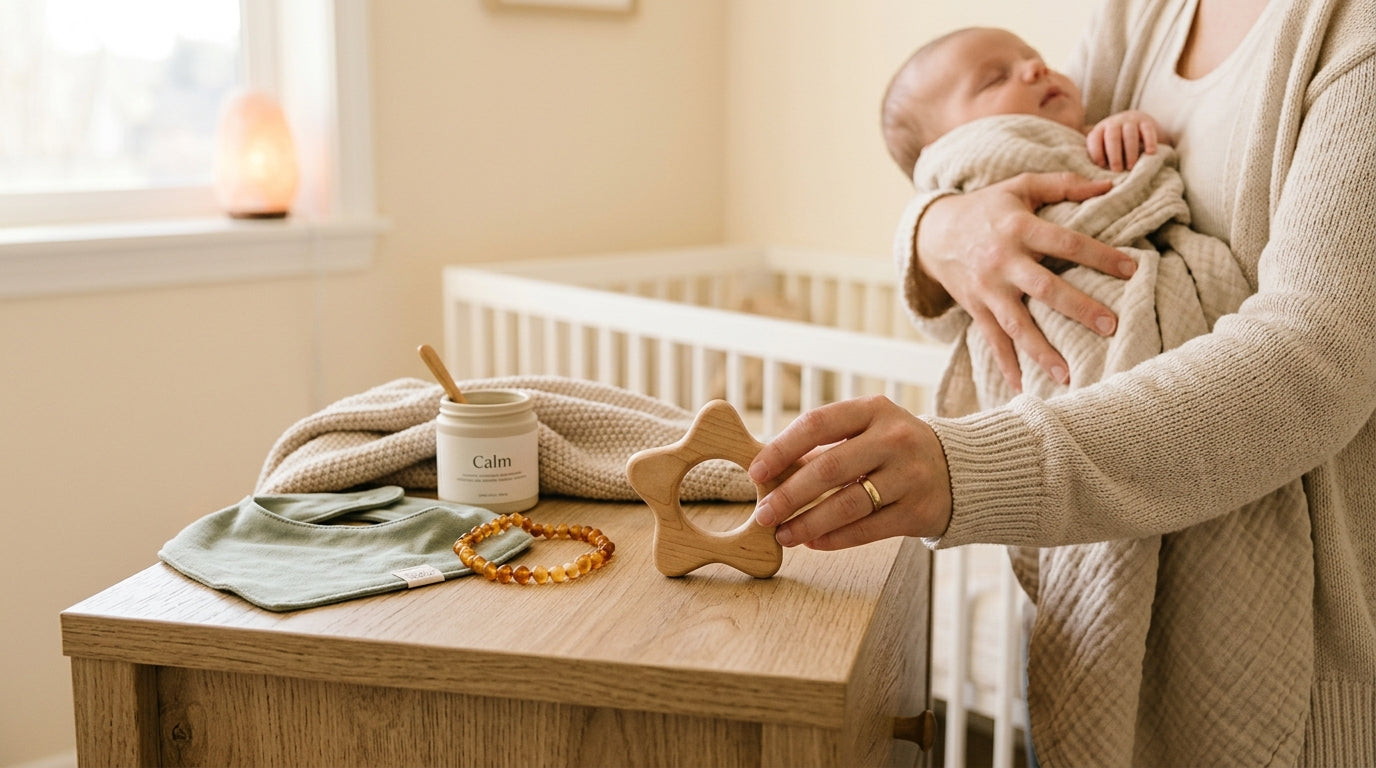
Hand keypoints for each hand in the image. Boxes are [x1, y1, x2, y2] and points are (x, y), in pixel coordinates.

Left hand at [749, 395, 951, 549]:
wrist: (959, 470)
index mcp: (873, 410)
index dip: (781, 448)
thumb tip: (769, 475)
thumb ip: (822, 448)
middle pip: (829, 468)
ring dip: (807, 523)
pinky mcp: (918, 511)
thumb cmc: (893, 449)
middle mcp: (894, 439)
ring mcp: (909, 475)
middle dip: (789, 495)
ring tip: (783, 534)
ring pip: (847, 504)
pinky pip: (867, 529)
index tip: (756, 471)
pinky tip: (813, 542)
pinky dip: (834, 538)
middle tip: (763, 513)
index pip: (817, 424)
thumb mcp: (866, 431)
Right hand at [915, 172, 1135, 389]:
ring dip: (1042, 351)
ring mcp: (987, 289)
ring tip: (1068, 376)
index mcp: (1019, 228)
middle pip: (1044, 288)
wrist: (933, 232)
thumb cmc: (986, 207)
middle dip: (1078, 308)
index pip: (1065, 243)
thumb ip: (1062, 184)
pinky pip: (991, 341)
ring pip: (1016, 324)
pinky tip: (1022, 388)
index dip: (1099, 255)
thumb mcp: (1019, 186)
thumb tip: (1108, 184)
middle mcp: (1002, 261)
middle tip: (1110, 325)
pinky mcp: (975, 308)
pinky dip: (1005, 365)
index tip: (1132, 269)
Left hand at [1086, 110, 1170, 171]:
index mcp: (1100, 130)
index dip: (1096, 153)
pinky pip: (1147, 131)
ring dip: (1130, 152)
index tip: (1102, 166)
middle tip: (1117, 171)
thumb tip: (1099, 179)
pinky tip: (1150, 153)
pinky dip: (1149, 142)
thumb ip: (1102, 157)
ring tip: (1131, 167)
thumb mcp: (1106, 148)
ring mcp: (1130, 121)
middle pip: (1112, 137)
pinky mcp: (1146, 121)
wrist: (1140, 125)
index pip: (1094, 139)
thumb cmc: (1119, 144)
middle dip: (1114, 156)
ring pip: (1130, 134)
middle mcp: (1114, 123)